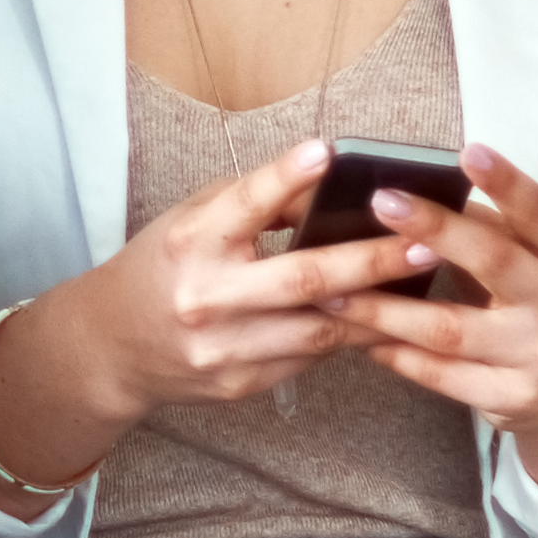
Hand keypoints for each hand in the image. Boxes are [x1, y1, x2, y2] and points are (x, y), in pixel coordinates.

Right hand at [0, 141, 436, 503]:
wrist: (112, 347)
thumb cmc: (163, 268)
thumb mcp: (193, 221)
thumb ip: (254, 206)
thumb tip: (331, 188)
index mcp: (190, 242)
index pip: (243, 205)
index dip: (285, 178)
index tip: (326, 154)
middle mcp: (205, 296)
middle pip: (303, 280)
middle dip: (371, 261)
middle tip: (425, 245)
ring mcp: (224, 348)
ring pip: (319, 331)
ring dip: (377, 310)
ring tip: (423, 286)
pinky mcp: (240, 383)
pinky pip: (309, 359)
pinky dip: (347, 337)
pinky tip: (382, 321)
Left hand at [343, 146, 537, 507]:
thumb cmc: (525, 302)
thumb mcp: (522, 259)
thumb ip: (479, 227)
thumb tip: (402, 188)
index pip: (537, 210)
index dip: (505, 182)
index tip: (468, 150)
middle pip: (495, 261)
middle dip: (437, 230)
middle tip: (380, 201)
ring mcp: (537, 353)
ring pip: (450, 328)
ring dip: (385, 308)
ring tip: (332, 288)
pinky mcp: (512, 397)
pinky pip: (440, 375)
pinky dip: (395, 354)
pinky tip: (358, 337)